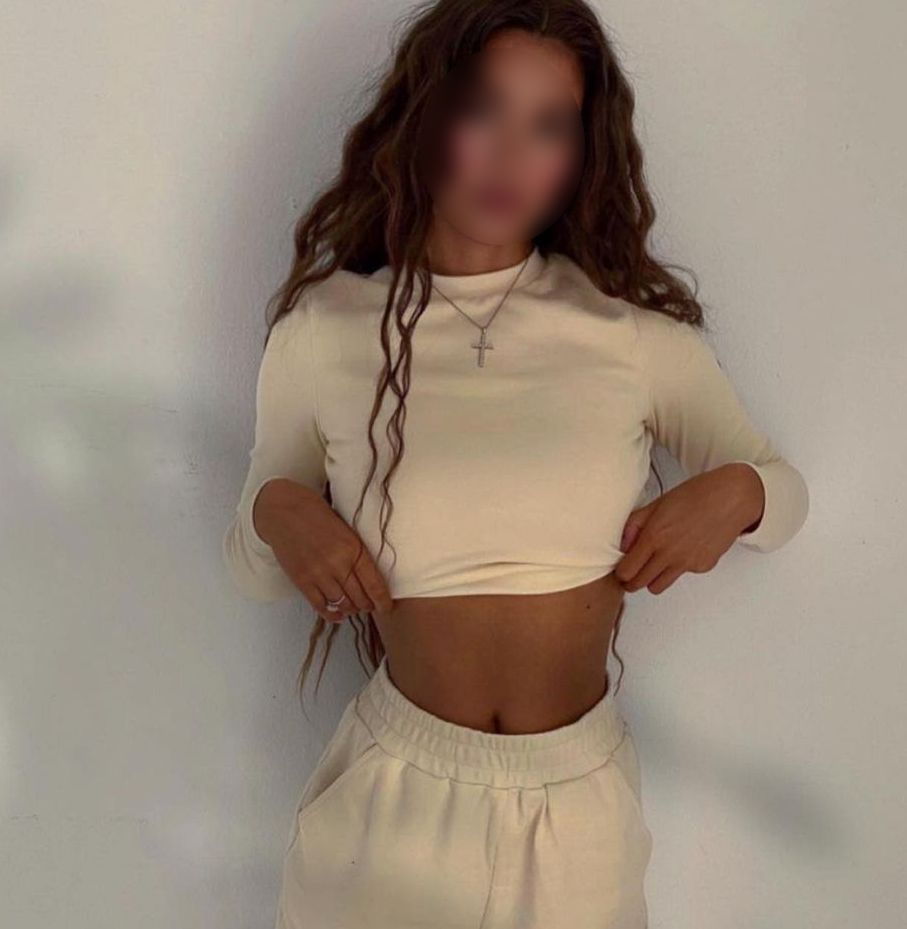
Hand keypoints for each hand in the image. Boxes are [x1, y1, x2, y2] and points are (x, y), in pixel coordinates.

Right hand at [254, 478, 393, 622]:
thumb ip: (359, 553)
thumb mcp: (347, 530)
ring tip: (353, 607)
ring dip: (350, 609)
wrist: (285, 511)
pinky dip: (331, 613)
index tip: (387, 607)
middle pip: (359, 598)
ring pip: (342, 604)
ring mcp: (318, 574)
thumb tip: (373, 578)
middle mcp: (338, 564)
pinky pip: (320, 606)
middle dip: (367, 606)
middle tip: (370, 606)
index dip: (383, 601)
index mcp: (353, 549)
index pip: (374, 584)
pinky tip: (337, 614)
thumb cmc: (319, 517)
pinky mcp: (302, 580)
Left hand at [614, 463, 763, 594]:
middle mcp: (669, 554)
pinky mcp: (702, 566)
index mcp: (654, 537)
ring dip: (652, 579)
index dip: (620, 572)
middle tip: (632, 572)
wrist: (731, 498)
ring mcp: (687, 563)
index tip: (620, 568)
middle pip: (639, 584)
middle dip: (631, 581)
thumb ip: (635, 524)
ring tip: (654, 563)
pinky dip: (678, 567)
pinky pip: (681, 574)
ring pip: (658, 586)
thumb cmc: (695, 495)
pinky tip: (684, 547)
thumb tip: (622, 545)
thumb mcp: (658, 503)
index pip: (626, 571)